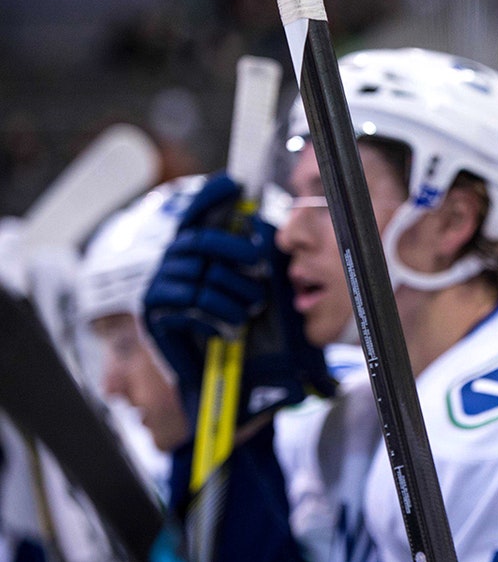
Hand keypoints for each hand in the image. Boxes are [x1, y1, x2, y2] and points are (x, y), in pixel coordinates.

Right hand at [144, 173, 335, 428]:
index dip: (211, 194)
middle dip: (237, 250)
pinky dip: (218, 315)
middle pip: (203, 240)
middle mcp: (170, 260)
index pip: (195, 210)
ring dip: (236, 292)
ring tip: (251, 308)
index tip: (234, 183)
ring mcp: (160, 285)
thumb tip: (278, 231)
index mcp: (193, 248)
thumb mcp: (250, 289)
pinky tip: (231, 328)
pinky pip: (192, 303)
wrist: (210, 379)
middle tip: (259, 266)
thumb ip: (254, 261)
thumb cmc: (234, 326)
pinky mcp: (156, 313)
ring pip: (204, 275)